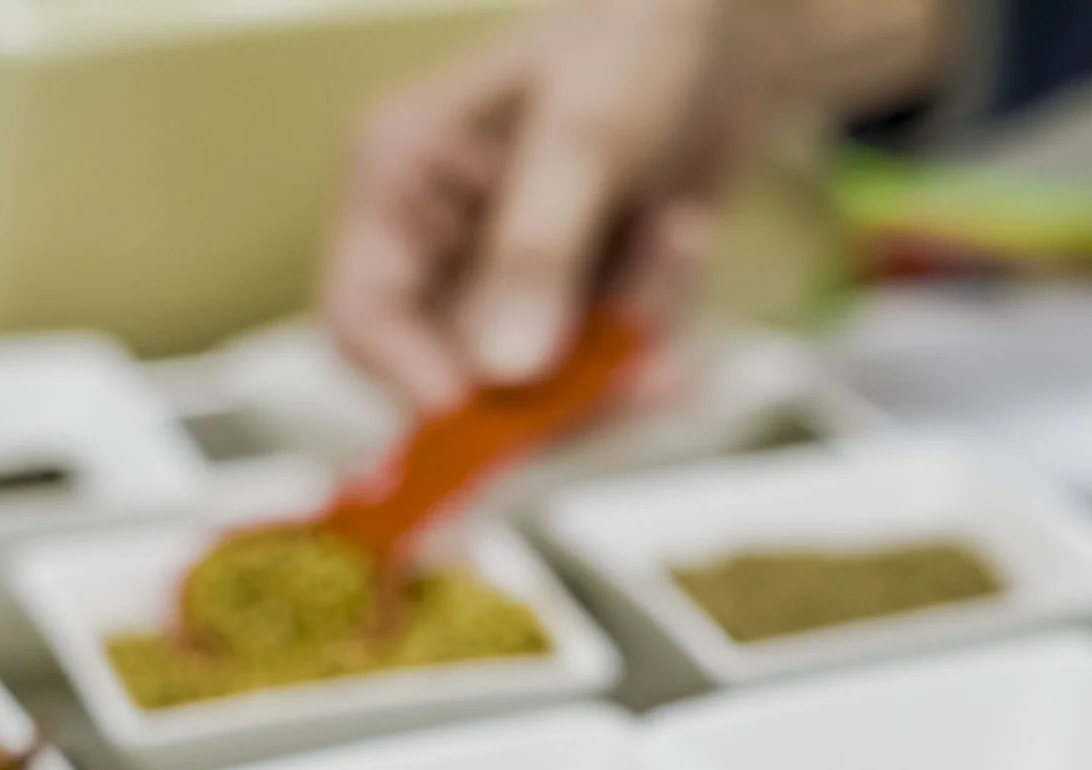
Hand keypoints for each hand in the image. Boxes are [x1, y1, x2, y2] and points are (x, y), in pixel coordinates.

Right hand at [322, 0, 944, 409]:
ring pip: (551, 380)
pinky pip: (606, 360)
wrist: (728, 26)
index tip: (503, 410)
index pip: (362, 322)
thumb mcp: (586, 135)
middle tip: (645, 360)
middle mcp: (440, 241)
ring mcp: (506, 276)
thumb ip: (540, 250)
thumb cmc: (637, 32)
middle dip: (569, 371)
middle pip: (467, 377)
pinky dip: (656, 314)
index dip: (419, 385)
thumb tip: (504, 372)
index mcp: (399, 179)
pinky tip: (683, 236)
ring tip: (677, 235)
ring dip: (630, 328)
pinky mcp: (571, 297)